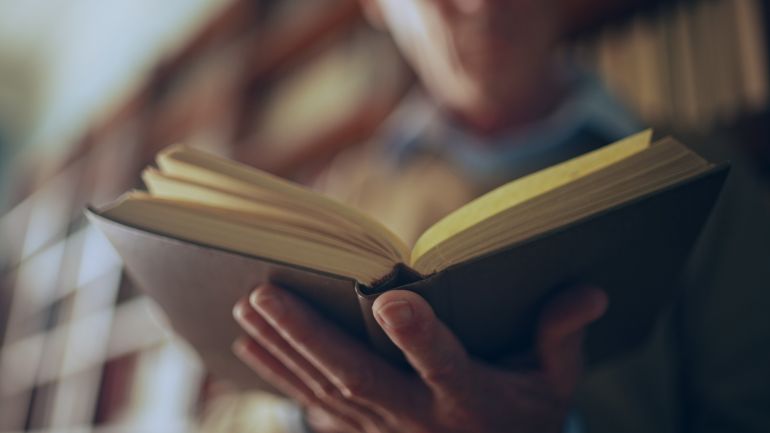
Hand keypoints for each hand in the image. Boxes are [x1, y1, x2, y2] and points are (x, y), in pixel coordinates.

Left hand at [232, 284, 606, 432]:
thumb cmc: (524, 420)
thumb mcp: (554, 384)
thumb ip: (561, 336)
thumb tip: (590, 290)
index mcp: (469, 400)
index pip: (445, 366)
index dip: (420, 337)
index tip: (392, 299)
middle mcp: (418, 419)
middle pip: (357, 377)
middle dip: (308, 336)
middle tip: (263, 293)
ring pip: (323, 391)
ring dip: (282, 349)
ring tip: (246, 308)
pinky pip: (313, 406)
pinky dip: (279, 374)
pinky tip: (250, 343)